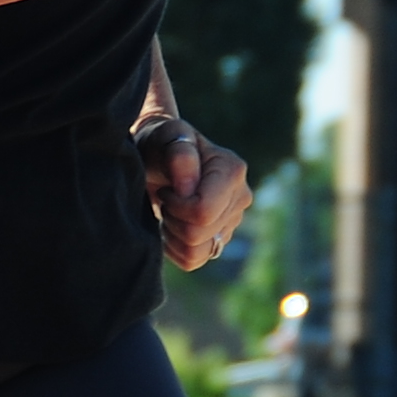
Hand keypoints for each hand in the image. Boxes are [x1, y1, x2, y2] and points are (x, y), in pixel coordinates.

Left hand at [143, 120, 253, 270]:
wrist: (156, 157)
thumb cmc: (159, 144)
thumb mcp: (164, 136)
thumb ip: (178, 153)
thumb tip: (189, 186)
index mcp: (232, 170)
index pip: (203, 212)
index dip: (176, 206)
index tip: (165, 190)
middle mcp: (240, 197)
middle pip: (198, 234)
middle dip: (172, 219)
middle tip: (164, 200)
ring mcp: (233, 221)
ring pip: (197, 252)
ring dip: (173, 235)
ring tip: (168, 212)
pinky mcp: (220, 238)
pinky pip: (194, 260)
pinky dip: (175, 247)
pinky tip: (171, 225)